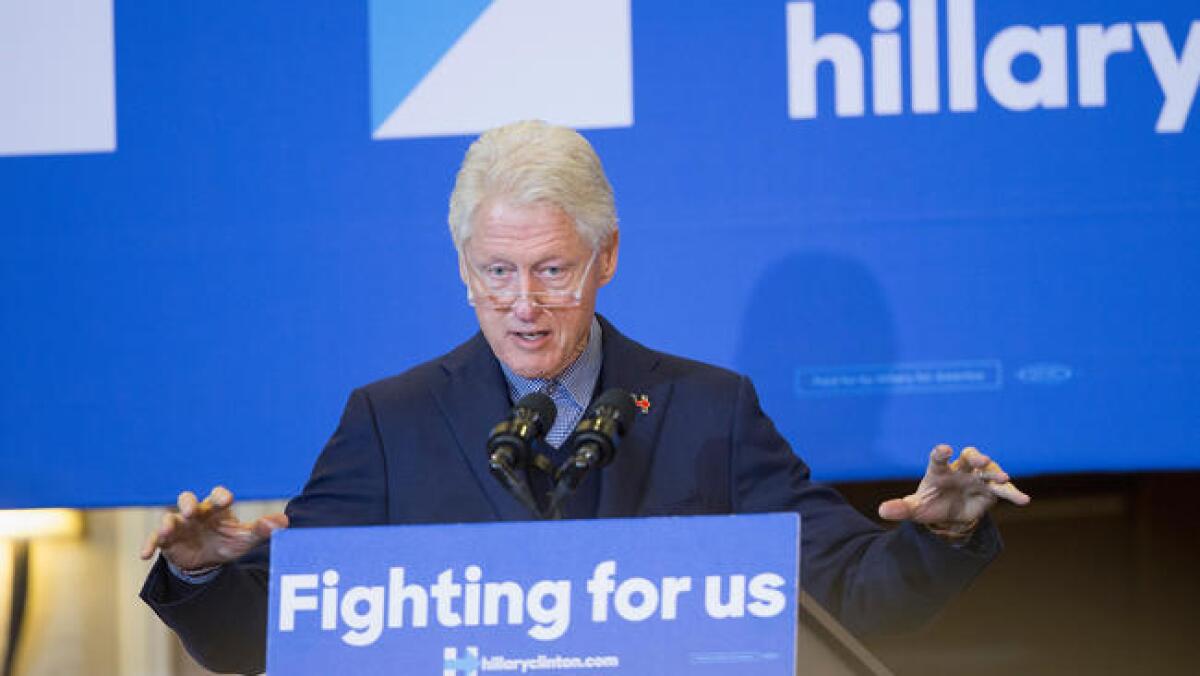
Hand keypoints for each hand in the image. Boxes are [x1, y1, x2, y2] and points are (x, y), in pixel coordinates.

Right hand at [139, 486, 287, 570]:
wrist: (207, 562)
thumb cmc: (227, 543)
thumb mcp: (244, 539)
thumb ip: (262, 530)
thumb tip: (284, 522)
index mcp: (216, 509)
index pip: (218, 496)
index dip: (221, 496)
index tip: (227, 499)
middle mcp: (196, 513)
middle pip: (187, 499)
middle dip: (189, 503)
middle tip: (192, 510)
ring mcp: (179, 526)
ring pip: (169, 518)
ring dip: (168, 523)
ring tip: (169, 529)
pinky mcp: (166, 542)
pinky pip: (155, 540)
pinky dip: (149, 545)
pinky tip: (145, 555)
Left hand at [878, 445, 1029, 536]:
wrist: (949, 514)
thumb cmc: (930, 504)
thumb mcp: (915, 509)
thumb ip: (900, 508)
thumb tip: (882, 511)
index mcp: (938, 470)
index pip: (938, 458)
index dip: (941, 453)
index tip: (944, 449)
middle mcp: (959, 469)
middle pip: (968, 457)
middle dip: (975, 457)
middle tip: (980, 461)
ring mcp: (977, 478)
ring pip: (988, 470)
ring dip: (996, 472)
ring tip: (1003, 478)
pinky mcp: (990, 490)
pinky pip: (1003, 490)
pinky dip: (1013, 493)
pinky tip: (1024, 500)